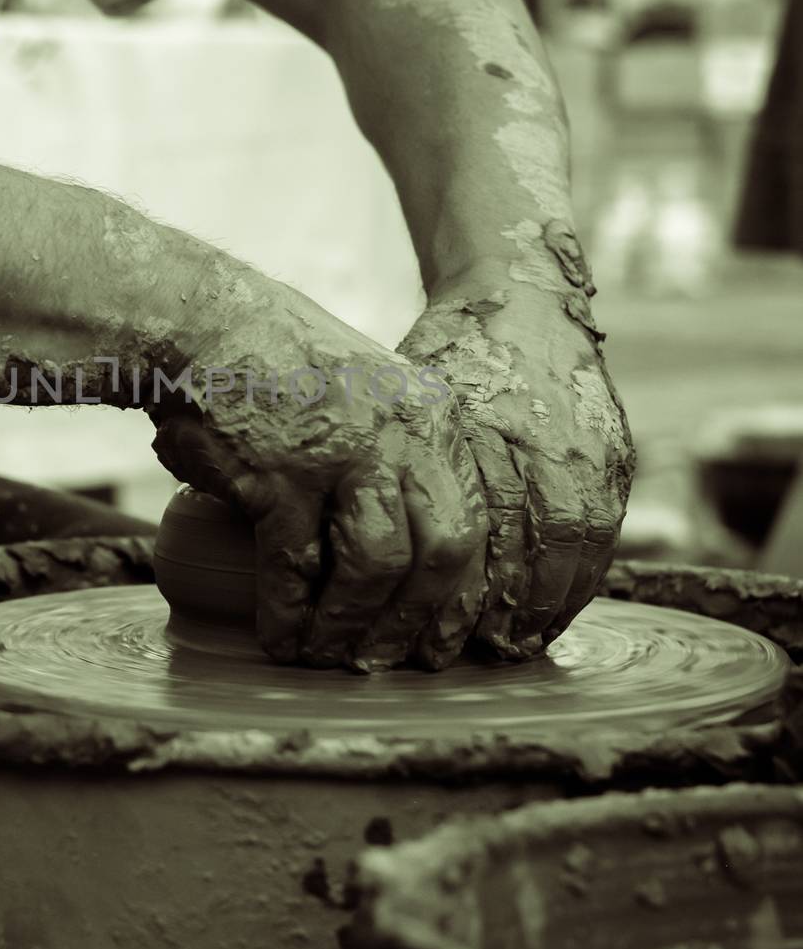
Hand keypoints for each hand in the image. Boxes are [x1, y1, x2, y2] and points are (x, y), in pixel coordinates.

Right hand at [148, 276, 487, 669]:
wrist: (203, 325)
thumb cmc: (280, 371)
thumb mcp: (368, 399)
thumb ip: (399, 460)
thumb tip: (409, 560)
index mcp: (434, 419)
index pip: (478, 524)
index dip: (464, 597)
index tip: (443, 641)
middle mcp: (402, 433)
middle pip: (444, 551)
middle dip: (419, 622)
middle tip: (390, 663)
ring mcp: (343, 451)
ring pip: (379, 565)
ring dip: (353, 626)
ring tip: (328, 656)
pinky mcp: (280, 473)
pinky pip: (296, 566)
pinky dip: (289, 615)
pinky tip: (280, 640)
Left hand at [397, 274, 633, 658]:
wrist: (521, 295)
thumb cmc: (447, 354)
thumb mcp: (408, 394)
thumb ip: (390, 456)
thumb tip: (332, 533)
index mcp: (478, 419)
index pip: (472, 520)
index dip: (448, 582)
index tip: (420, 624)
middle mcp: (537, 434)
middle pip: (522, 541)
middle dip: (495, 607)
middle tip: (462, 653)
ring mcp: (586, 444)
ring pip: (571, 546)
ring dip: (543, 607)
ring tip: (510, 648)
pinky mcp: (616, 453)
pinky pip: (604, 531)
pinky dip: (579, 582)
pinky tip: (551, 615)